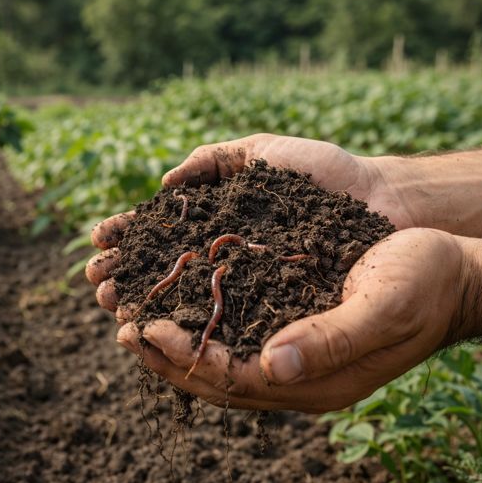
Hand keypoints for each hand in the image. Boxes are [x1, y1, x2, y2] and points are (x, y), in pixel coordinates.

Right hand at [86, 133, 413, 319]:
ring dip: (146, 306)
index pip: (161, 235)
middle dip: (127, 277)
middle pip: (164, 274)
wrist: (384, 199)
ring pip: (185, 304)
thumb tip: (164, 184)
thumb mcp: (264, 154)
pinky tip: (160, 326)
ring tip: (113, 307)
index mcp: (220, 224)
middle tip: (96, 283)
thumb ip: (214, 161)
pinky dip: (191, 327)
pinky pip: (227, 326)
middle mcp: (227, 261)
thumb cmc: (327, 173)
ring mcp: (250, 291)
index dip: (129, 239)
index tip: (97, 241)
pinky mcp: (275, 316)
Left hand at [115, 228, 466, 412]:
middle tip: (121, 327)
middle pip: (215, 374)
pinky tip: (178, 297)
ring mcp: (292, 350)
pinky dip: (200, 318)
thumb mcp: (381, 309)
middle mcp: (295, 372)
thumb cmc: (423, 286)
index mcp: (314, 380)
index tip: (144, 332)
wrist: (454, 273)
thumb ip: (329, 339)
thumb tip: (271, 365)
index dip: (185, 359)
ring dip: (173, 339)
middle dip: (164, 355)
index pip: (233, 379)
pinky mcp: (293, 322)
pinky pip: (235, 329)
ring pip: (218, 354)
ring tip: (132, 317)